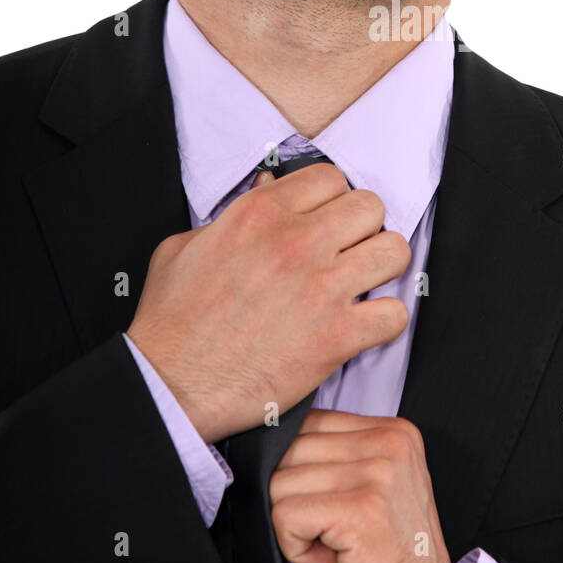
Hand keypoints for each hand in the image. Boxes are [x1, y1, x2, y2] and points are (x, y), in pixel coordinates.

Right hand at [126, 165, 410, 442]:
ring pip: (394, 251)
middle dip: (363, 228)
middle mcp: (296, 242)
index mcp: (260, 214)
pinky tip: (364, 326)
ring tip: (363, 284)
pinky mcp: (335, 337)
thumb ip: (235, 212)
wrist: (167, 385)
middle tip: (348, 252)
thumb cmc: (171, 322)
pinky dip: (386, 322)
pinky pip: (394, 314)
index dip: (333, 199)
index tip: (327, 221)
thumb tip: (269, 187)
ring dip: (383, 268)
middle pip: (370, 207)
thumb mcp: (186, 246)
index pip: (331, 178)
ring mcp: (320, 289)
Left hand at [270, 409, 461, 562]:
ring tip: (340, 547)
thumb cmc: (387, 560)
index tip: (334, 508)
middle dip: (296, 501)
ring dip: (297, 529)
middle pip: (287, 452)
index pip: (307, 423)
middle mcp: (390, 443)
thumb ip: (336, 456)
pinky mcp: (361, 510)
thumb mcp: (370, 489)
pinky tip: (336, 561)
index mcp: (394, 431)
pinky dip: (297, 549)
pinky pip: (284, 516)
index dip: (300, 471)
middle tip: (336, 534)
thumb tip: (271, 442)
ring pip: (280, 484)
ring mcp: (378, 474)